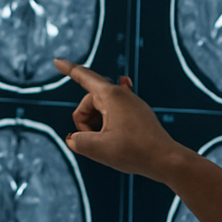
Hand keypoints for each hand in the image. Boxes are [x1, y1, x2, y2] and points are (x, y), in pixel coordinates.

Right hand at [55, 59, 184, 180]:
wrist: (166, 160)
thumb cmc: (134, 152)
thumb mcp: (97, 149)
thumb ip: (77, 142)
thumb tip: (74, 139)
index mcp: (110, 95)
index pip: (83, 76)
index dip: (68, 69)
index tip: (56, 60)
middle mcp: (121, 94)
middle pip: (88, 104)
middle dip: (85, 124)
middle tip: (97, 144)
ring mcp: (131, 103)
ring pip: (100, 112)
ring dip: (97, 128)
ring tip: (109, 145)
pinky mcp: (137, 114)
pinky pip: (113, 116)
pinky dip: (107, 127)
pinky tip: (111, 127)